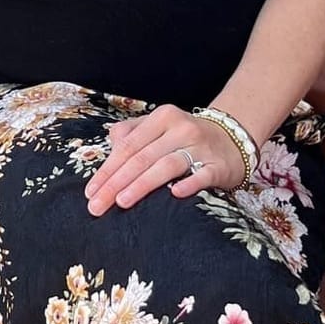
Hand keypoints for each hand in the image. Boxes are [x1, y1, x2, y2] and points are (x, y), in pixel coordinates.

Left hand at [82, 105, 244, 215]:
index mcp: (162, 118)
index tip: (90, 192)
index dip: (107, 169)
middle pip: (142, 157)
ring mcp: (201, 146)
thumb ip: (132, 133)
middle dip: (116, 182)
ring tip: (122, 201)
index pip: (128, 145)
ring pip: (166, 165)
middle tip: (97, 206)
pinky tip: (175, 195)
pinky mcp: (219, 165)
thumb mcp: (159, 127)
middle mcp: (181, 128)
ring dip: (142, 184)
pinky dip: (189, 184)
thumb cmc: (187, 138)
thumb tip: (109, 146)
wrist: (234, 139)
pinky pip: (202, 175)